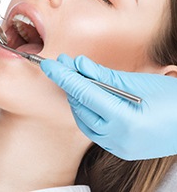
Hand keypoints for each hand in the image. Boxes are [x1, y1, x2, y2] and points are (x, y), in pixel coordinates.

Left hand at [41, 54, 176, 159]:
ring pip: (82, 117)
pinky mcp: (117, 148)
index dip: (63, 76)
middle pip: (80, 105)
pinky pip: (91, 127)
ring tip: (74, 77)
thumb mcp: (139, 83)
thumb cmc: (172, 101)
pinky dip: (86, 110)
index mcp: (125, 120)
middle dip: (69, 82)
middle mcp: (117, 138)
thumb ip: (104, 75)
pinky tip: (86, 96)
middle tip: (63, 64)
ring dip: (76, 96)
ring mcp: (116, 147)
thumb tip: (79, 64)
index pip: (83, 93)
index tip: (48, 64)